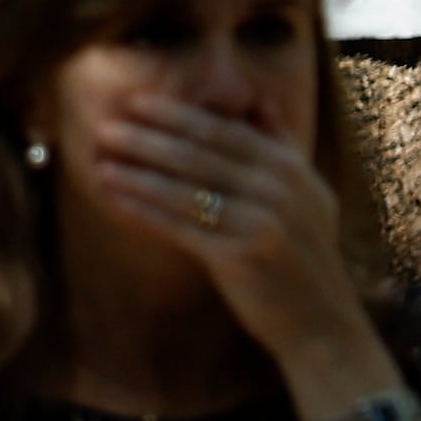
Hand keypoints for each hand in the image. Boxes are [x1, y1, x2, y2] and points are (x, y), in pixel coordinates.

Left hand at [92, 90, 391, 415]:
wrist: (321, 320)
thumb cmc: (304, 252)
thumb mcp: (309, 193)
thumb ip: (282, 145)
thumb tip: (258, 100)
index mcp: (291, 169)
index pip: (225, 132)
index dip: (178, 115)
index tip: (135, 102)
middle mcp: (278, 190)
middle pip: (200, 156)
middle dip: (149, 138)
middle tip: (105, 126)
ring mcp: (260, 223)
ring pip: (186, 190)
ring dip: (138, 173)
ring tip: (99, 159)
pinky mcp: (239, 257)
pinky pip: (180, 227)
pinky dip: (144, 210)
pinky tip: (115, 198)